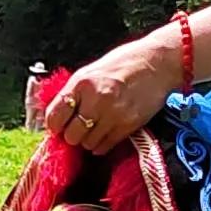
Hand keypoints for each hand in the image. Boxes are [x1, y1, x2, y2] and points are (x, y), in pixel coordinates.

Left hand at [43, 32, 176, 154]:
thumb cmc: (124, 64)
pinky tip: (105, 132)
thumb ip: (73, 93)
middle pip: (71, 135)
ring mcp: (113, 114)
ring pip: (87, 144)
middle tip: (78, 128)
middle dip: (72, 135)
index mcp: (82, 83)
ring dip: (88, 140)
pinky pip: (105, 146)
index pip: (54, 116)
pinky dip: (101, 144)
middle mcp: (96, 99)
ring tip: (95, 127)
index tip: (58, 126)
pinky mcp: (128, 125)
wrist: (156, 63)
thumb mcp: (91, 71)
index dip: (54, 125)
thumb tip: (55, 116)